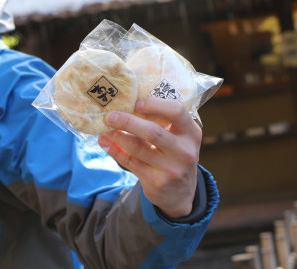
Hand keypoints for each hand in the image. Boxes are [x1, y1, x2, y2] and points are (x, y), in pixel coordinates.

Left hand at [98, 97, 201, 218]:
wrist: (180, 192)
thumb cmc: (175, 154)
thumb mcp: (179, 138)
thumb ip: (162, 122)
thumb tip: (127, 104)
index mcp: (191, 133)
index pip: (177, 111)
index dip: (155, 105)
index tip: (136, 103)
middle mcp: (184, 151)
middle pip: (153, 132)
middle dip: (127, 121)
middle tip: (110, 115)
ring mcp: (171, 168)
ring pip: (138, 148)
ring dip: (117, 136)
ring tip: (104, 128)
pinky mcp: (156, 182)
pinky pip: (130, 162)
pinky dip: (115, 150)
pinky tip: (105, 143)